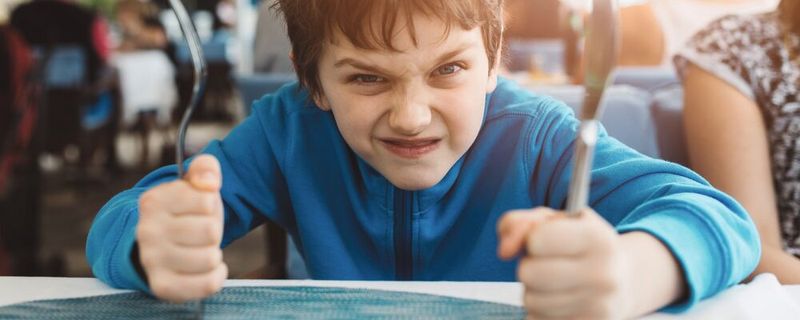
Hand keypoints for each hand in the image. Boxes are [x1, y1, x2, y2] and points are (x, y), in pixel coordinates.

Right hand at [136, 154, 227, 302]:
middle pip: (210, 231)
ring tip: (200, 248)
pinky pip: (207, 284)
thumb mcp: (194, 182)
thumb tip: (209, 184)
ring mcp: (152, 260)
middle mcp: (147, 231)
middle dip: (213, 230)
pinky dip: (216, 276)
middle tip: (199, 231)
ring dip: (213, 252)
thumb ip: (205, 167)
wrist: (163, 243)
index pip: (207, 201)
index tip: (198, 208)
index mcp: (153, 200)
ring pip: (210, 258)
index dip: (210, 205)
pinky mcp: (162, 286)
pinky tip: (208, 267)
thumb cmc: (187, 210)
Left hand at [497, 207, 633, 318]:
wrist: (622, 281)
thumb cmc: (578, 245)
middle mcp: (603, 274)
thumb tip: (504, 251)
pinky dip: (540, 313)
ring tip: (555, 284)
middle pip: (529, 273)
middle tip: (547, 264)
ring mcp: (599, 307)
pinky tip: (559, 303)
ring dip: (534, 292)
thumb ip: (518, 223)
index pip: (538, 239)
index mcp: (597, 238)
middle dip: (529, 267)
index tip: (544, 240)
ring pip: (531, 302)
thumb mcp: (553, 221)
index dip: (532, 239)